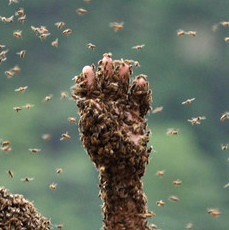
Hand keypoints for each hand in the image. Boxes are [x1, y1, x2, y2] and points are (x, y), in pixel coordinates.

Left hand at [73, 54, 151, 180]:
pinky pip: (140, 101)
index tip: (87, 69)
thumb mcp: (95, 134)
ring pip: (124, 90)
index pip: (90, 92)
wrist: (122, 170)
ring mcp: (123, 113)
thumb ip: (92, 116)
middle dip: (107, 73)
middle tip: (107, 59)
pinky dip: (141, 92)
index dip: (88, 80)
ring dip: (124, 78)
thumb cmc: (105, 154)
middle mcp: (108, 110)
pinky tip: (140, 81)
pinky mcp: (137, 117)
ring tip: (125, 65)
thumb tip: (88, 100)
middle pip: (107, 87)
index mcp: (94, 113)